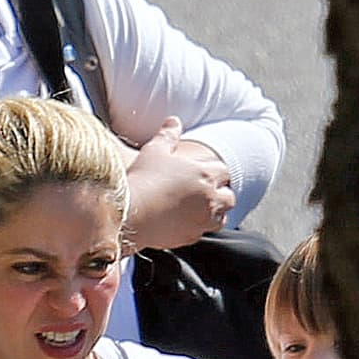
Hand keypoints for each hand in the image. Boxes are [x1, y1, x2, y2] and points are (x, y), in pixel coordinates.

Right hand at [124, 116, 234, 249]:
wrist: (129, 213)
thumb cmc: (142, 180)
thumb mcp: (154, 150)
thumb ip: (168, 135)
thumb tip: (174, 121)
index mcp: (206, 174)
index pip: (224, 171)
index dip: (214, 171)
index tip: (205, 173)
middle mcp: (211, 198)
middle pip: (229, 196)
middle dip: (220, 193)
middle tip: (205, 192)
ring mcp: (203, 220)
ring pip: (221, 217)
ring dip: (214, 212)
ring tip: (199, 209)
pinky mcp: (192, 237)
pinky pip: (203, 232)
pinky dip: (199, 227)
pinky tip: (184, 223)